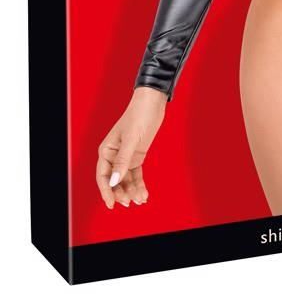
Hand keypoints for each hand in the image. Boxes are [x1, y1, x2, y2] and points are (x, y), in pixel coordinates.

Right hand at [96, 86, 166, 209]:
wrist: (152, 103)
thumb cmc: (139, 116)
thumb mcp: (131, 139)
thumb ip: (123, 161)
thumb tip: (113, 181)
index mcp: (106, 150)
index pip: (102, 176)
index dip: (106, 191)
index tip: (112, 204)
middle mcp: (114, 156)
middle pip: (114, 181)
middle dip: (121, 193)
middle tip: (130, 202)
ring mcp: (125, 157)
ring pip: (125, 180)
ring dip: (132, 191)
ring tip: (140, 200)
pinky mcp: (137, 156)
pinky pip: (136, 175)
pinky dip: (139, 184)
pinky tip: (144, 194)